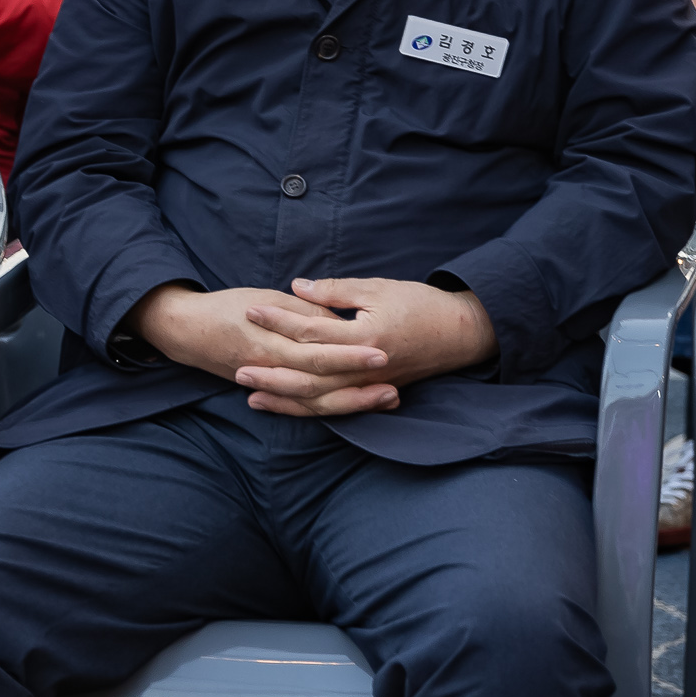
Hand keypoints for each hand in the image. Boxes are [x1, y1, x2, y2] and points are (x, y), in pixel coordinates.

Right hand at [129, 284, 389, 412]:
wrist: (187, 329)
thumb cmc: (228, 306)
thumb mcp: (267, 298)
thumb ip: (303, 311)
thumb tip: (338, 321)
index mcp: (274, 339)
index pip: (319, 350)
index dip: (351, 354)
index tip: (382, 352)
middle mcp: (274, 367)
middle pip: (323, 382)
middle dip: (360, 386)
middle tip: (395, 386)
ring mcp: (273, 384)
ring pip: (317, 400)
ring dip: (353, 402)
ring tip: (388, 398)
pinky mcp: (272, 393)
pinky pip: (303, 405)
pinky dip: (331, 408)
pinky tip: (356, 406)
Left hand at [237, 277, 498, 417]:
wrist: (459, 334)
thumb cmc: (420, 305)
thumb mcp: (378, 288)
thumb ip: (336, 291)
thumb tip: (298, 288)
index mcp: (364, 337)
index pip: (310, 331)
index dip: (278, 320)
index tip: (251, 310)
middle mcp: (363, 368)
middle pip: (307, 374)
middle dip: (270, 370)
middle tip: (236, 364)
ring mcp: (367, 385)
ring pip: (317, 398)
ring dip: (282, 396)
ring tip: (250, 392)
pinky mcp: (370, 393)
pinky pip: (333, 406)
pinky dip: (306, 408)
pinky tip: (285, 404)